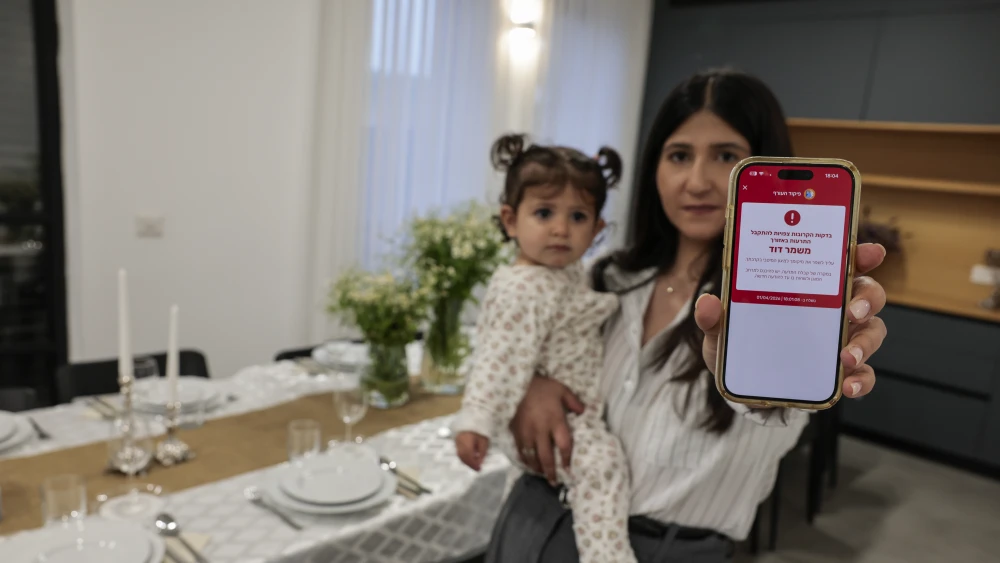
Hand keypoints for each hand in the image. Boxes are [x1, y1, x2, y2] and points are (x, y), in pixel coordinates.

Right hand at [455, 431, 489, 471]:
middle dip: (470, 464)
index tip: (479, 469)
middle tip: (477, 468)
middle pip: (463, 456)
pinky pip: (459, 451)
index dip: (473, 463)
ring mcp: (457, 440)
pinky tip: (471, 457)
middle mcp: (459, 441)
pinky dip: (465, 456)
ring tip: (475, 464)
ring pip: (460, 455)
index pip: (468, 455)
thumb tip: (480, 462)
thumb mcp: (484, 440)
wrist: (473, 419)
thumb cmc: (480, 429)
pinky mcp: (456, 440)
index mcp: (466, 440)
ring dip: (467, 461)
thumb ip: (482, 452)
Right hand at [508, 376, 584, 484]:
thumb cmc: (541, 386)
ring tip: (542, 475)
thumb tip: (584, 412)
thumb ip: (573, 402)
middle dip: (550, 471)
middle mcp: (541, 430)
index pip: (563, 445)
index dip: (566, 460)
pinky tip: (528, 464)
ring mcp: (526, 433)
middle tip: (554, 482)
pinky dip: (524, 459)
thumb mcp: (561, 389)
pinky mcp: (515, 432)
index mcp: (555, 421)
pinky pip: (520, 450)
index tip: (568, 469)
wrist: (516, 382)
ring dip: (537, 468)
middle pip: (546, 457)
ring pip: (531, 457)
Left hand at [696, 243, 887, 399]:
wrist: (743, 386)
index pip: (843, 263)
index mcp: (811, 286)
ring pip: (872, 332)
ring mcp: (842, 339)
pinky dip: (862, 379)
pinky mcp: (840, 372)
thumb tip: (706, 302)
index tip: (869, 252)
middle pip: (868, 294)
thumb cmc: (741, 344)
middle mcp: (834, 309)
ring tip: (846, 356)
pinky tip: (849, 384)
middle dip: (867, 299)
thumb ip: (714, 316)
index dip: (861, 254)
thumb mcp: (722, 329)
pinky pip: (863, 373)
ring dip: (864, 343)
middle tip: (853, 310)